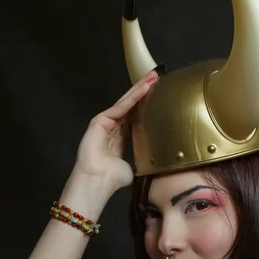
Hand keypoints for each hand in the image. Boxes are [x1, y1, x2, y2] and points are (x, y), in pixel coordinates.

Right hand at [73, 70, 158, 192]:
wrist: (97, 181)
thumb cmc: (112, 179)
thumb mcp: (132, 166)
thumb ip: (141, 160)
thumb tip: (155, 163)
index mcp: (120, 140)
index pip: (136, 119)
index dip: (147, 107)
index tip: (161, 97)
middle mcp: (113, 129)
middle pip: (132, 107)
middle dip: (145, 92)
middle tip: (158, 78)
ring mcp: (106, 123)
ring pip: (126, 103)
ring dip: (140, 89)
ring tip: (154, 76)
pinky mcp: (100, 120)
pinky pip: (121, 107)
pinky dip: (133, 97)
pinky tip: (145, 88)